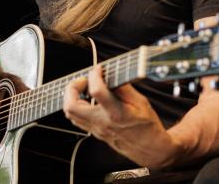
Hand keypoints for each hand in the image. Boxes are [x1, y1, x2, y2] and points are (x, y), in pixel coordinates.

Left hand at [62, 65, 177, 168]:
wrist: (149, 149)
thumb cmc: (147, 126)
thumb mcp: (141, 102)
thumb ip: (123, 87)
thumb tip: (109, 75)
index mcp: (117, 113)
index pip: (97, 91)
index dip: (94, 75)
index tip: (99, 69)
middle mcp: (102, 122)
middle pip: (71, 106)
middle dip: (72, 88)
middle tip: (84, 80)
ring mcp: (96, 129)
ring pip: (70, 113)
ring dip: (72, 96)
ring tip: (85, 87)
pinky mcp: (94, 132)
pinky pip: (76, 119)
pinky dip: (75, 105)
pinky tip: (86, 98)